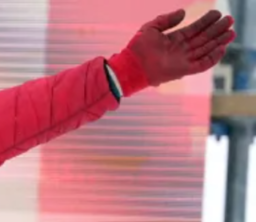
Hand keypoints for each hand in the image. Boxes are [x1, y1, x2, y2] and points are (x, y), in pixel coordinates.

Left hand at [110, 9, 234, 96]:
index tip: (217, 13)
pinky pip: (202, 64)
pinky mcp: (183, 70)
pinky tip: (222, 48)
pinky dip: (212, 57)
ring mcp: (183, 60)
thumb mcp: (151, 28)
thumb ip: (167, 20)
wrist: (130, 66)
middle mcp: (180, 49)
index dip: (206, 21)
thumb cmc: (136, 48)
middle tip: (230, 20)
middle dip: (217, 29)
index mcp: (174, 39)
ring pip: (206, 49)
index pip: (194, 29)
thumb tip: (184, 12)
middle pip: (203, 38)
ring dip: (219, 41)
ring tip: (231, 32)